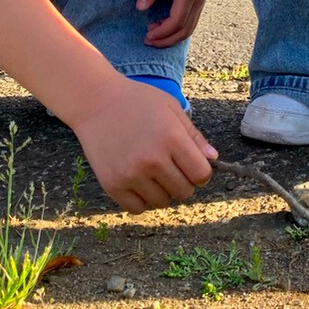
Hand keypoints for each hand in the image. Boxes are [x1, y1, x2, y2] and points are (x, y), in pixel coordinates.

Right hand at [71, 73, 216, 211]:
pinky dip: (142, 199)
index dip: (201, 172)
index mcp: (171, 139)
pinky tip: (138, 181)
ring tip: (152, 171)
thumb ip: (193, 135)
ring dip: (163, 190)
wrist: (95, 101)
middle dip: (183, 181)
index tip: (192, 165)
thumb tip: (213, 159)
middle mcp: (152, 160)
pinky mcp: (112, 185)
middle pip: (184, 191)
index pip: (201, 175)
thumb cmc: (137, 101)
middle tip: (171, 166)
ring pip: (162, 201)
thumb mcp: (171, 108)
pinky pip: (138, 208)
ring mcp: (131, 175)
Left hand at [136, 0, 210, 46]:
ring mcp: (202, 0)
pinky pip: (191, 20)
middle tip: (147, 40)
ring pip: (190, 28)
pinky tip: (164, 24)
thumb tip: (140, 8)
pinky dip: (178, 28)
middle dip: (166, 40)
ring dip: (172, 36)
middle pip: (185, 30)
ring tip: (153, 33)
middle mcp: (199, 0)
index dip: (162, 32)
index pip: (177, 22)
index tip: (147, 34)